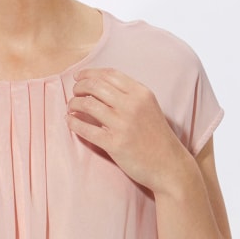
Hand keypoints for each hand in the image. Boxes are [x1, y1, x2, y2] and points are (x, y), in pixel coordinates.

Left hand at [66, 68, 189, 192]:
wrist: (169, 165)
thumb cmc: (157, 137)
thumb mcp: (149, 107)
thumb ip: (130, 95)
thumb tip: (100, 86)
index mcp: (141, 93)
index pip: (109, 74)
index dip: (90, 73)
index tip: (79, 77)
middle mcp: (132, 105)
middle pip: (95, 86)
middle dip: (79, 87)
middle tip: (74, 93)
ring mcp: (123, 124)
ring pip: (87, 104)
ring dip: (73, 103)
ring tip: (71, 107)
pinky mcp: (114, 143)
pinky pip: (86, 129)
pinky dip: (73, 123)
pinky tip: (70, 121)